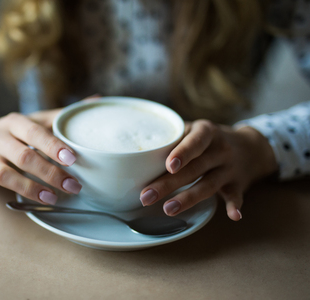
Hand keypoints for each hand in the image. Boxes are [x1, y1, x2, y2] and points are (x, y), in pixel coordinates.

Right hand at [0, 111, 81, 215]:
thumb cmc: (10, 130)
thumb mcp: (32, 119)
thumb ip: (60, 116)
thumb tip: (97, 100)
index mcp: (13, 123)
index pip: (34, 133)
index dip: (53, 146)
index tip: (73, 159)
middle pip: (23, 157)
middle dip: (49, 173)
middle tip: (73, 186)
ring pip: (2, 175)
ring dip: (28, 188)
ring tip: (51, 199)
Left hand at [139, 120, 277, 220]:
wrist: (250, 147)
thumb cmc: (210, 139)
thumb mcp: (196, 130)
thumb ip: (173, 136)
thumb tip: (139, 148)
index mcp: (207, 132)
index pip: (195, 142)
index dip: (183, 153)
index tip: (169, 165)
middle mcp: (220, 150)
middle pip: (194, 168)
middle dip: (168, 184)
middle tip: (146, 197)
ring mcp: (229, 168)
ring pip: (208, 185)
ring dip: (188, 198)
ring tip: (168, 209)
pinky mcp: (237, 184)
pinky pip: (236, 196)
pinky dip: (235, 206)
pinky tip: (233, 216)